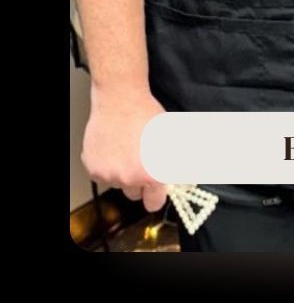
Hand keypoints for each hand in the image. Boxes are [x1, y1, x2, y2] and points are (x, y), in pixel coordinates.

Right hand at [82, 86, 168, 211]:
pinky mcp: (93, 168)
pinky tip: (115, 149)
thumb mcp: (173, 137)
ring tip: (129, 150)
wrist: (121, 100)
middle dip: (140, 184)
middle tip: (143, 164)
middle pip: (135, 195)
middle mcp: (129, 179)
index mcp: (152, 174)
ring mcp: (109, 175)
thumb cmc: (148, 115)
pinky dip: (107, 167)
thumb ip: (179, 161)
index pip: (154, 202)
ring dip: (123, 173)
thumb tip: (191, 176)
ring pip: (118, 184)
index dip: (157, 194)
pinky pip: (102, 176)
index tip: (157, 188)